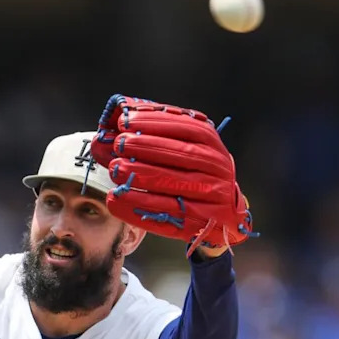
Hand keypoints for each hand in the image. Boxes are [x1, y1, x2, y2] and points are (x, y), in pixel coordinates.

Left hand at [89, 94, 255, 256]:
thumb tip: (115, 117)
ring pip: (173, 184)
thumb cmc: (193, 172)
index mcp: (210, 143)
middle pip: (180, 154)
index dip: (153, 123)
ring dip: (141, 176)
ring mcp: (212, 195)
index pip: (185, 127)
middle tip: (119, 145)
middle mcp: (215, 167)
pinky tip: (116, 200)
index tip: (126, 122)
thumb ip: (152, 132)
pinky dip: (138, 206)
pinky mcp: (200, 221)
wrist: (223, 212)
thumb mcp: (182, 147)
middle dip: (145, 147)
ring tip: (116, 170)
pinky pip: (165, 213)